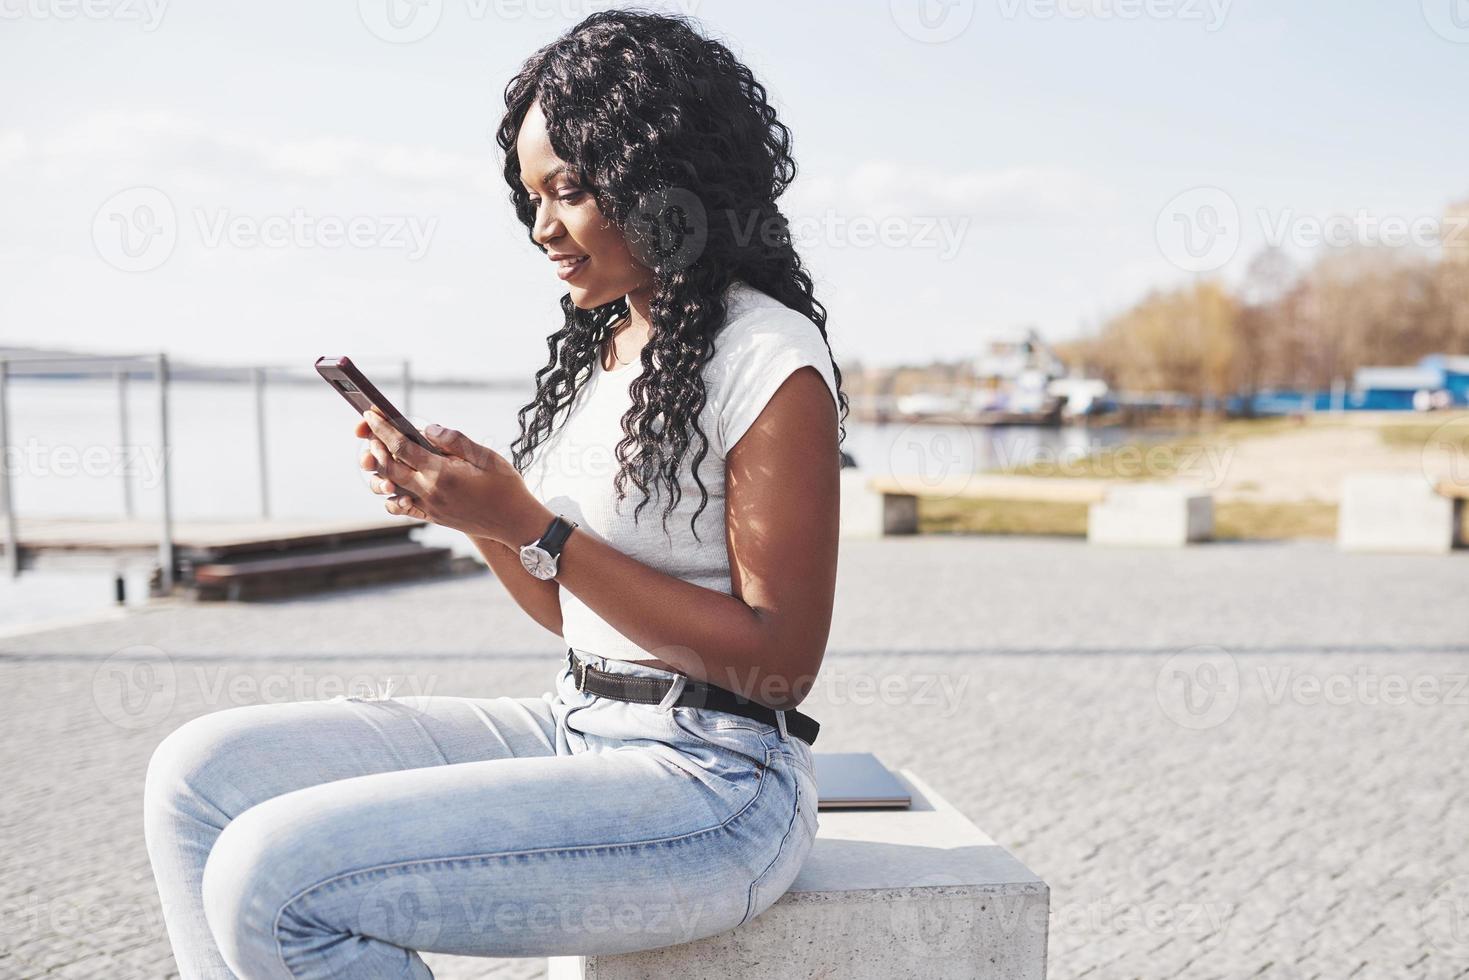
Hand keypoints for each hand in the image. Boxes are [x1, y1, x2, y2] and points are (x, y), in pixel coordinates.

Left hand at [355, 408, 552, 546]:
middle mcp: (431, 493)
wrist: (515, 523)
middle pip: (388, 468)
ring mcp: (430, 508)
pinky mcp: (433, 517)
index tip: (371, 414)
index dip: (383, 429)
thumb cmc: (505, 486)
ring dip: (380, 471)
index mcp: (443, 474)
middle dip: (375, 446)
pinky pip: (402, 509)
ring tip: (380, 455)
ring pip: (390, 489)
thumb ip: (455, 441)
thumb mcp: (487, 456)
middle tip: (371, 432)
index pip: (402, 447)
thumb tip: (428, 429)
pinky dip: (392, 495)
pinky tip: (395, 484)